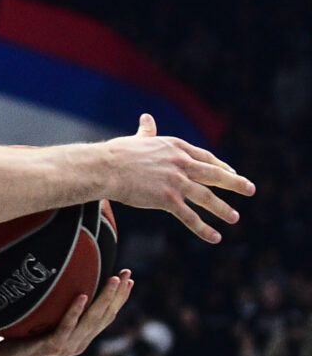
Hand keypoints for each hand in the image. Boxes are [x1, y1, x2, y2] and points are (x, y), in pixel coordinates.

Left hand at [0, 271, 134, 355]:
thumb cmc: (18, 340)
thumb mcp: (42, 323)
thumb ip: (54, 310)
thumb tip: (56, 281)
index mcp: (80, 338)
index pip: (106, 317)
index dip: (119, 299)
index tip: (128, 279)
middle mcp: (78, 344)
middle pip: (105, 317)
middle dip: (118, 294)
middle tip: (127, 273)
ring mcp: (67, 346)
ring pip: (91, 320)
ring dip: (104, 298)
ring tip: (113, 280)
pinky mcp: (52, 347)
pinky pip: (66, 326)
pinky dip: (75, 311)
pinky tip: (82, 296)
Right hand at [107, 114, 253, 242]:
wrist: (104, 168)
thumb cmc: (116, 154)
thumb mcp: (138, 139)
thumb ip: (147, 131)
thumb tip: (147, 118)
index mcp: (176, 147)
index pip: (206, 157)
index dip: (221, 166)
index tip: (232, 172)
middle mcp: (181, 163)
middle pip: (215, 174)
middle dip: (235, 183)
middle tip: (250, 189)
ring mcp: (176, 181)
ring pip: (206, 197)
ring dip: (223, 209)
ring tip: (234, 218)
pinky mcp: (167, 199)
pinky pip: (189, 216)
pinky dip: (203, 228)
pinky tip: (215, 237)